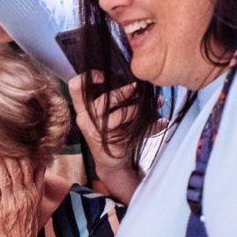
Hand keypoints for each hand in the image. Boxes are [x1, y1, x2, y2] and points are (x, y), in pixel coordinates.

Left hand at [0, 157, 43, 236]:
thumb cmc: (23, 228)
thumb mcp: (34, 205)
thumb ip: (38, 184)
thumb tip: (42, 164)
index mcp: (32, 192)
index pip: (28, 164)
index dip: (19, 149)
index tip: (10, 136)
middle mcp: (23, 195)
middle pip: (16, 166)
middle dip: (6, 149)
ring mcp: (11, 203)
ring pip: (5, 174)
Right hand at [68, 73, 142, 201]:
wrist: (112, 162)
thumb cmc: (111, 132)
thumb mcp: (109, 113)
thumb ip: (116, 97)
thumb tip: (139, 81)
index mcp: (83, 108)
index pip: (75, 87)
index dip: (88, 76)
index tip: (105, 75)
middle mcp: (85, 119)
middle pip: (102, 100)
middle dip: (124, 92)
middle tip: (137, 87)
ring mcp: (96, 132)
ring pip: (119, 115)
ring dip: (137, 109)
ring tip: (152, 106)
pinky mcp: (109, 143)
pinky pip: (132, 130)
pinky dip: (150, 125)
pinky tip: (161, 122)